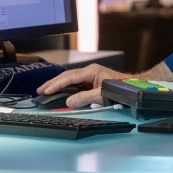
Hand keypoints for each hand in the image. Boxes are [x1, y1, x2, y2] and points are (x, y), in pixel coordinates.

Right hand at [36, 61, 172, 108]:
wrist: (133, 87)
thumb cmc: (120, 88)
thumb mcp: (102, 94)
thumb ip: (85, 98)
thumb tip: (69, 102)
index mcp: (91, 71)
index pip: (70, 77)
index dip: (57, 84)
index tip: (46, 90)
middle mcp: (89, 72)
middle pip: (67, 76)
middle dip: (52, 83)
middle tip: (39, 90)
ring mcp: (90, 77)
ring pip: (70, 80)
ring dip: (57, 85)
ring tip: (45, 91)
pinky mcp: (91, 83)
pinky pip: (74, 84)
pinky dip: (65, 88)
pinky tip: (59, 92)